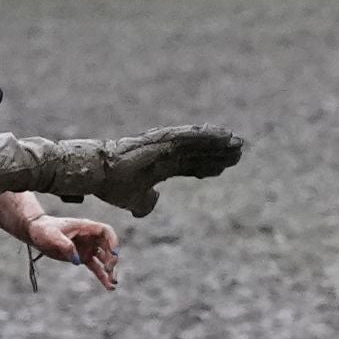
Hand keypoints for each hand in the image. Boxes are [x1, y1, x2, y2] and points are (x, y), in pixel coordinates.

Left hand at [26, 214, 118, 289]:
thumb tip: (77, 260)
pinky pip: (95, 268)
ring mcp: (87, 248)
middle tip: (109, 270)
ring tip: (113, 283)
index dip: (113, 241)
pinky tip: (108, 286)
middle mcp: (90, 237)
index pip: (106, 231)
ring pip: (104, 260)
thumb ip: (65, 245)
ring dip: (110, 271)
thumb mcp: (52, 235)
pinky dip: (102, 276)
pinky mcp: (82, 258)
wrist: (36, 233)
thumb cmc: (44, 229)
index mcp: (86, 227)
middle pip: (108, 247)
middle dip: (112, 259)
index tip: (114, 252)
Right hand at [91, 127, 243, 216]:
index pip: (190, 166)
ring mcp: (166, 144)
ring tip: (238, 143)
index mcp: (161, 167)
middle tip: (239, 152)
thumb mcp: (134, 200)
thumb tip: (152, 203)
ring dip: (219, 142)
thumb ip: (145, 203)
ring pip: (199, 143)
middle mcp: (166, 153)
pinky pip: (191, 135)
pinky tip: (224, 135)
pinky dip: (208, 135)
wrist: (99, 174)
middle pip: (199, 153)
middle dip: (219, 153)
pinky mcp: (164, 139)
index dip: (208, 166)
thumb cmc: (113, 185)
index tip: (226, 167)